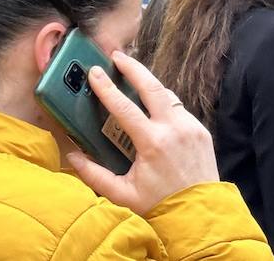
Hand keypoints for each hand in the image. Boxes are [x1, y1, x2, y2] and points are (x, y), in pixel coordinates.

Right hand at [67, 51, 219, 215]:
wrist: (200, 217)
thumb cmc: (160, 206)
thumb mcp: (122, 194)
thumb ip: (94, 175)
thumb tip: (72, 156)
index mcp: (153, 143)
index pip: (124, 107)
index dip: (106, 87)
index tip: (94, 72)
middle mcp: (174, 130)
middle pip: (152, 87)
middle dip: (133, 67)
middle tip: (117, 56)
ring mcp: (191, 128)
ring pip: (167, 95)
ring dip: (149, 85)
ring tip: (134, 78)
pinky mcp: (201, 132)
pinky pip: (179, 109)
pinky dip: (164, 104)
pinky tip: (153, 107)